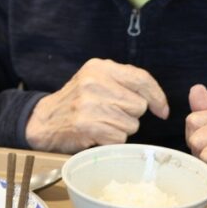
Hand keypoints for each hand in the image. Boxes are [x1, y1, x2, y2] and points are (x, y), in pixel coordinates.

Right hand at [25, 58, 168, 152]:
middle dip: (131, 114)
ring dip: (121, 128)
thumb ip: (123, 82)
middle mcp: (95, 82)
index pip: (141, 79)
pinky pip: (119, 138)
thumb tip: (159, 104)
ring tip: (102, 123)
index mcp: (100, 67)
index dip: (158, 97)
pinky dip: (112, 140)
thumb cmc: (77, 101)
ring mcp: (90, 105)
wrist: (44, 120)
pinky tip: (97, 133)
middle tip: (111, 114)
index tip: (162, 111)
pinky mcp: (87, 126)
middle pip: (139, 105)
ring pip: (131, 124)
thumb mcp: (96, 79)